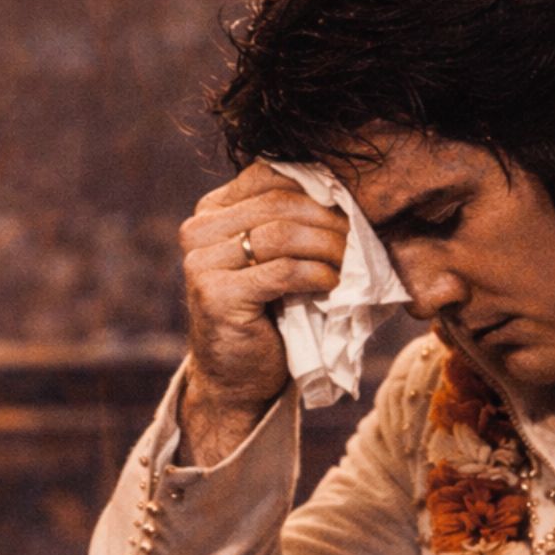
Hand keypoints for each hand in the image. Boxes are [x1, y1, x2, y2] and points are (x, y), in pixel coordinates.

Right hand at [176, 163, 347, 464]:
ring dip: (328, 246)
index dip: (314, 184)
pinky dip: (318, 274)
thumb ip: (287, 221)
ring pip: (282, 233)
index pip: (266, 175)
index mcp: (210, 213)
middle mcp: (197, 232)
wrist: (234, 379)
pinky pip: (284, 271)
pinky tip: (332, 283)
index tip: (347, 204)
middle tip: (358, 236)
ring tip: (350, 262)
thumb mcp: (271, 258)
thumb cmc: (264, 315)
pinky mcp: (216, 295)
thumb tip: (342, 187)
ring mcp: (202, 263)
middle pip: (277, 202)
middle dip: (327, 217)